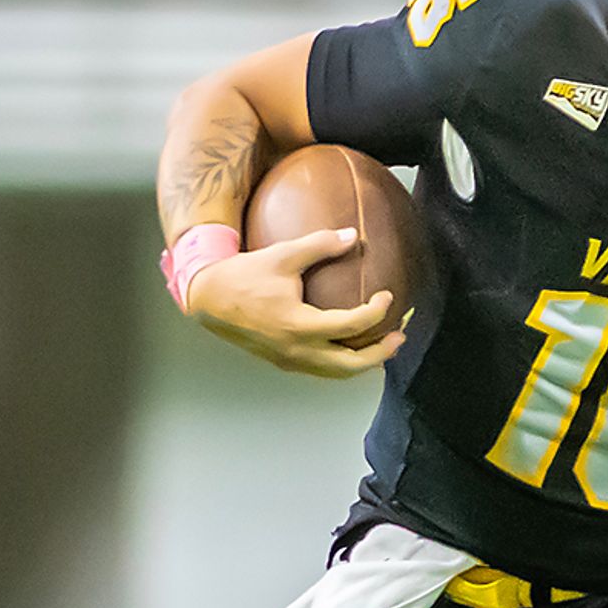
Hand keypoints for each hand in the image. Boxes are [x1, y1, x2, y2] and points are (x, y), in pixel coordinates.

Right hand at [183, 228, 401, 378]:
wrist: (208, 299)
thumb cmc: (243, 276)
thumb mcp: (282, 255)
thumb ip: (319, 245)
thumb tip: (353, 235)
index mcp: (298, 325)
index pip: (350, 326)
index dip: (375, 313)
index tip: (387, 297)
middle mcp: (296, 349)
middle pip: (350, 364)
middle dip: (379, 353)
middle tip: (398, 337)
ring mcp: (289, 359)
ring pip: (336, 373)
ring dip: (363, 363)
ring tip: (383, 347)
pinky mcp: (283, 360)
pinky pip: (321, 370)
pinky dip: (342, 364)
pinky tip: (351, 348)